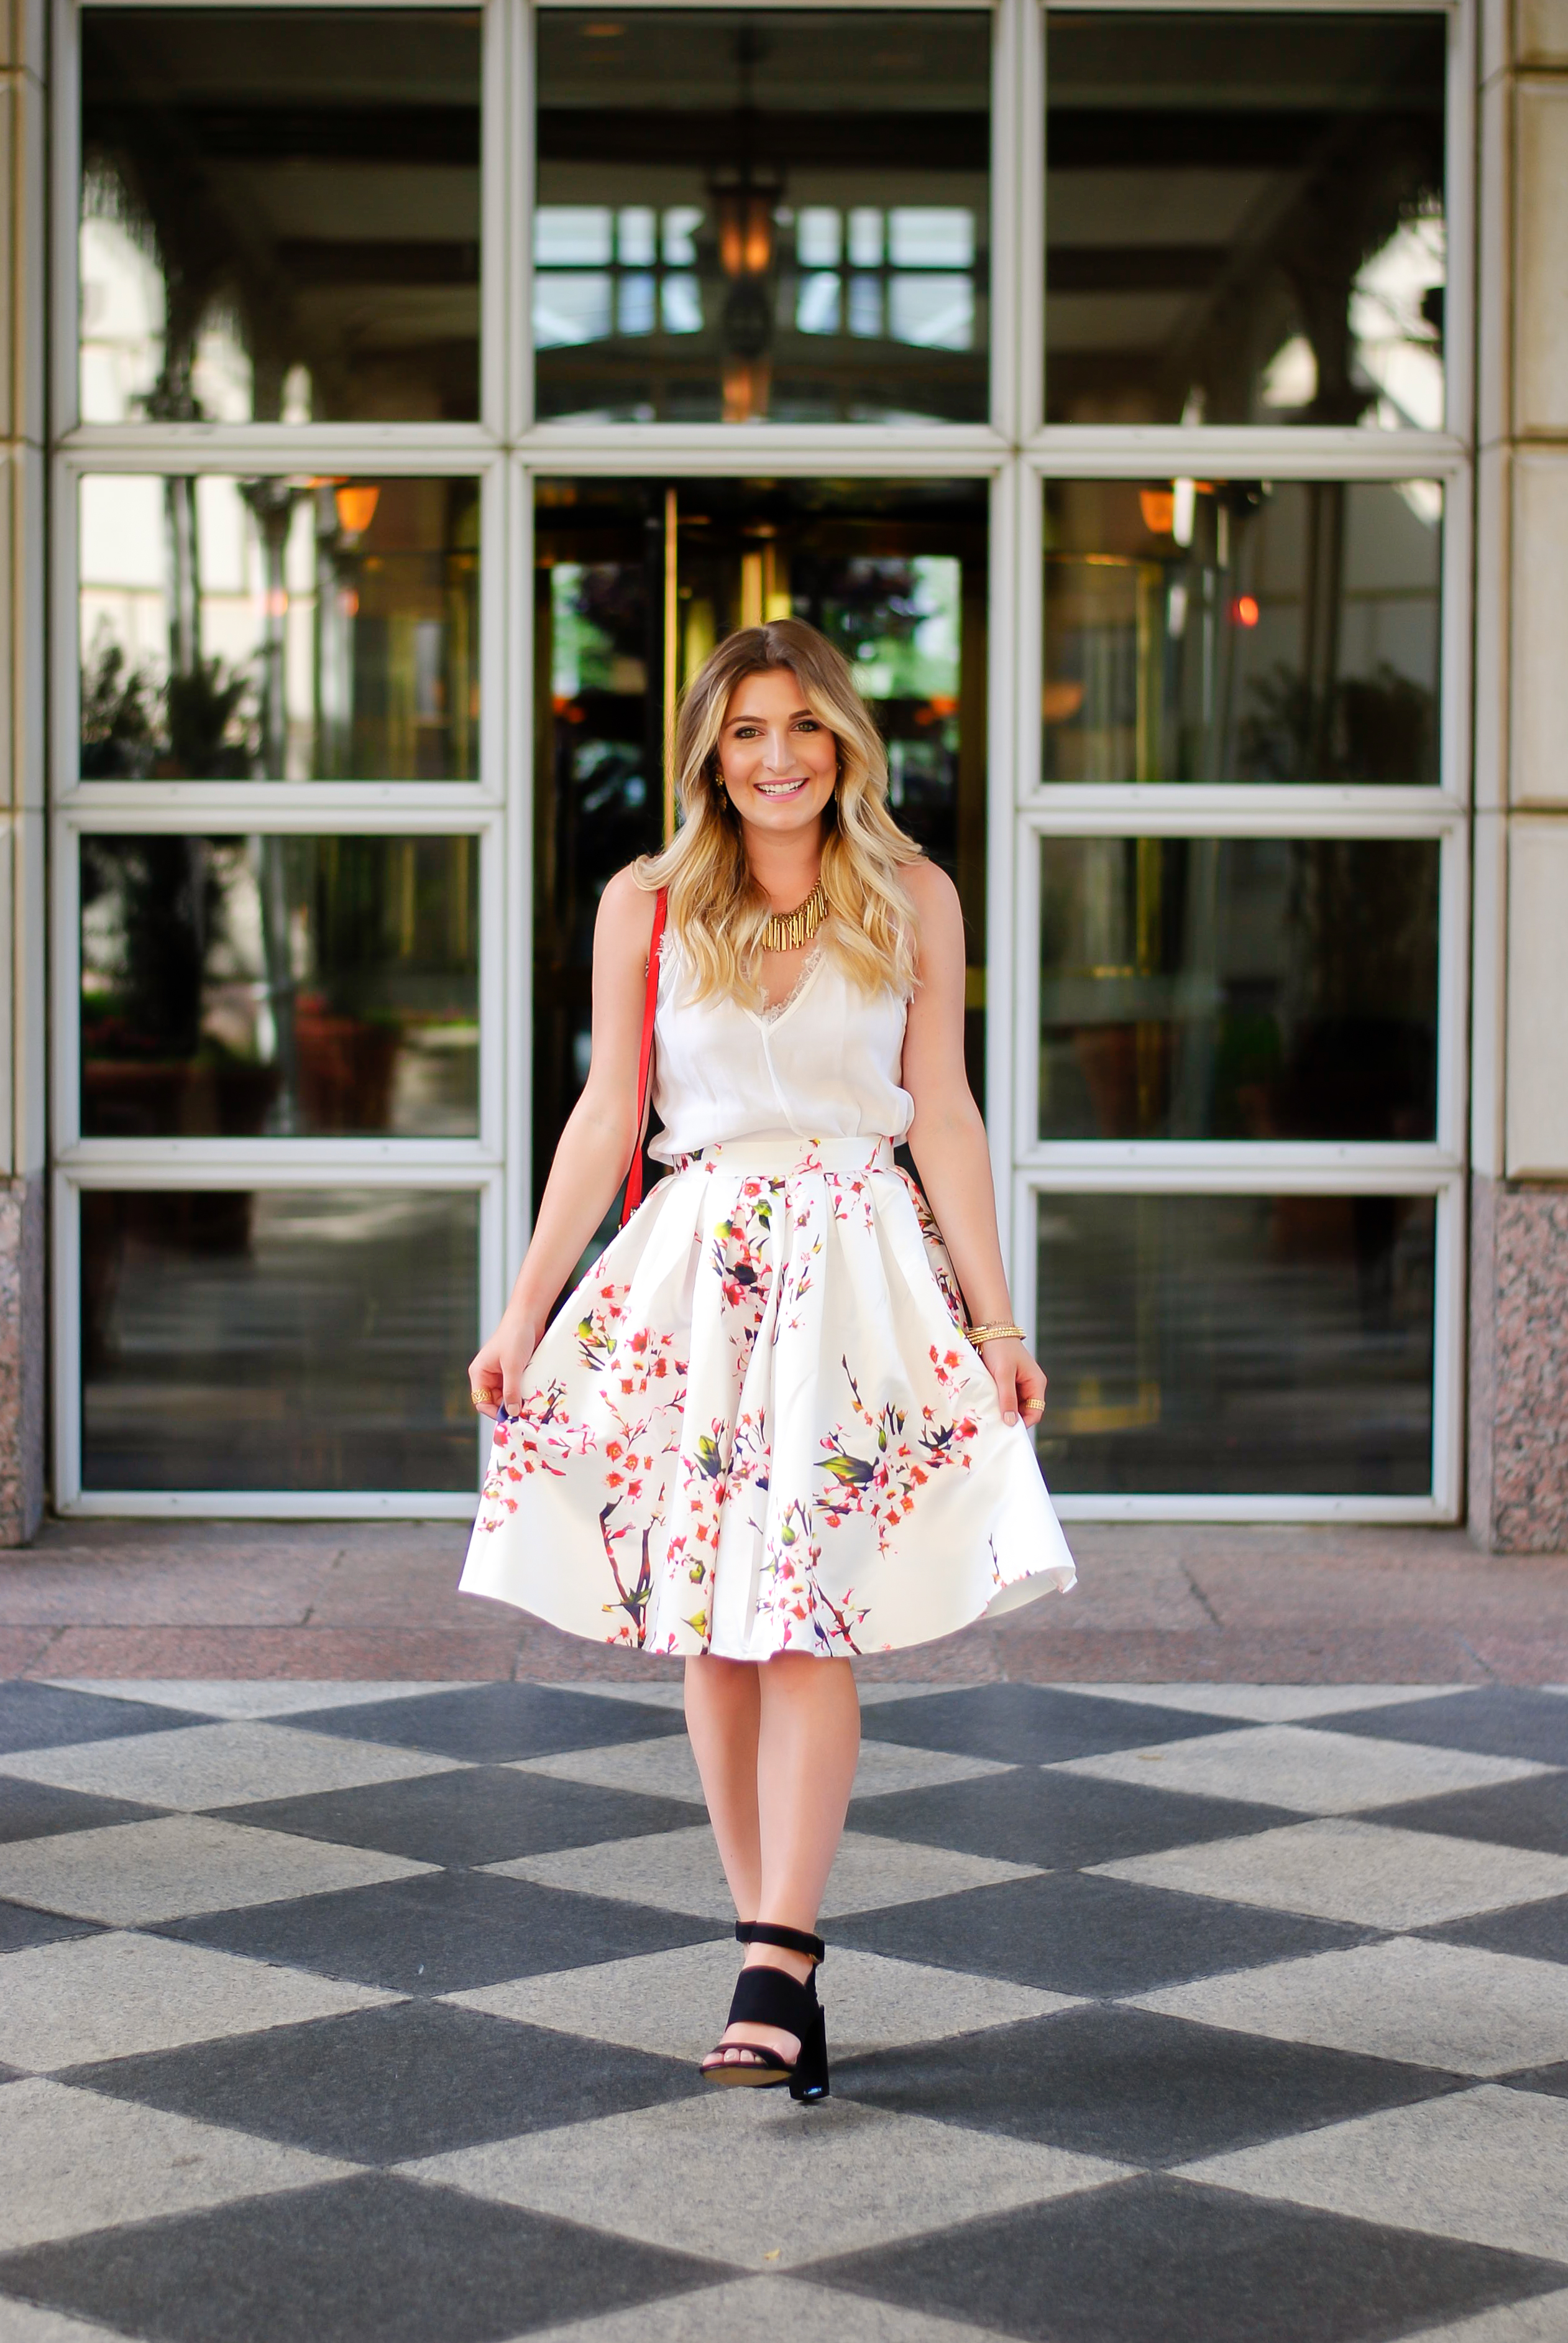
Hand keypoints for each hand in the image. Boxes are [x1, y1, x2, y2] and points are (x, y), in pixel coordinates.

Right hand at [468, 1304, 542, 1419]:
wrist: (529, 1317)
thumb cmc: (515, 1336)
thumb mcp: (512, 1366)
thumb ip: (511, 1390)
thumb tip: (511, 1412)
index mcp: (479, 1373)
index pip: (481, 1402)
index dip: (494, 1412)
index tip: (511, 1419)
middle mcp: (488, 1375)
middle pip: (495, 1401)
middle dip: (509, 1407)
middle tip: (525, 1413)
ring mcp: (501, 1374)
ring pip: (508, 1396)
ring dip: (518, 1400)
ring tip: (531, 1403)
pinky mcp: (514, 1371)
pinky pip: (517, 1388)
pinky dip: (524, 1392)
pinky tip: (534, 1394)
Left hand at [979, 1336, 1046, 1430]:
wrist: (990, 1329)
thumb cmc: (1000, 1348)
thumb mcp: (1003, 1374)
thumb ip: (1007, 1397)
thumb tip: (1010, 1421)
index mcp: (1036, 1383)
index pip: (1035, 1413)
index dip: (1022, 1423)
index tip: (1005, 1429)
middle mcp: (1031, 1386)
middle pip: (1025, 1412)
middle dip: (1011, 1418)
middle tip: (994, 1424)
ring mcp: (1020, 1384)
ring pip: (1014, 1406)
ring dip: (1003, 1411)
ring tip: (989, 1415)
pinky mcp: (1009, 1382)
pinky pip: (1006, 1399)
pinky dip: (999, 1403)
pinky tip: (988, 1405)